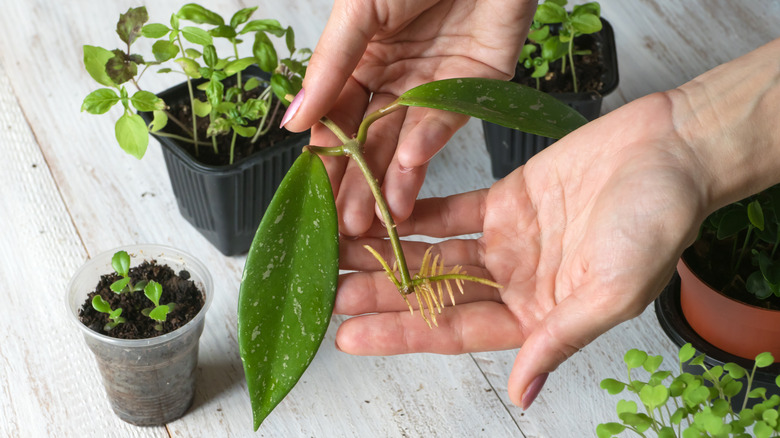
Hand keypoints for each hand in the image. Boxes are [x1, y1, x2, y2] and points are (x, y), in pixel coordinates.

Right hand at [282, 0, 535, 235]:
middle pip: (369, 139)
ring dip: (389, 180)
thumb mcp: (357, 10)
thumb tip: (292, 121)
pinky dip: (424, 146)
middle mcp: (396, 78)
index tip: (312, 191)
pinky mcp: (473, 86)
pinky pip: (445, 122)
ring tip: (374, 221)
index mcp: (361, 58)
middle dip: (356, 182)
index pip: (336, 118)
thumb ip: (330, 67)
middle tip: (342, 225)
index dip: (325, 154)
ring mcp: (434, 85)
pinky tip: (403, 172)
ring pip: (405, 141)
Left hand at [331, 92, 707, 407]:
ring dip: (388, 253)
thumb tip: (523, 392)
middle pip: (434, 294)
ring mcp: (508, 242)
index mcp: (539, 316)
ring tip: (340, 253)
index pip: (455, 332)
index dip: (401, 334)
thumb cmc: (660, 221)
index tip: (352, 336)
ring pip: (434, 253)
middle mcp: (516, 283)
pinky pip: (451, 209)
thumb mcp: (614, 291)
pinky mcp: (507, 199)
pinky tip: (380, 213)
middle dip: (380, 294)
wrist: (674, 152)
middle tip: (329, 292)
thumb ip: (560, 339)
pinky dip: (416, 212)